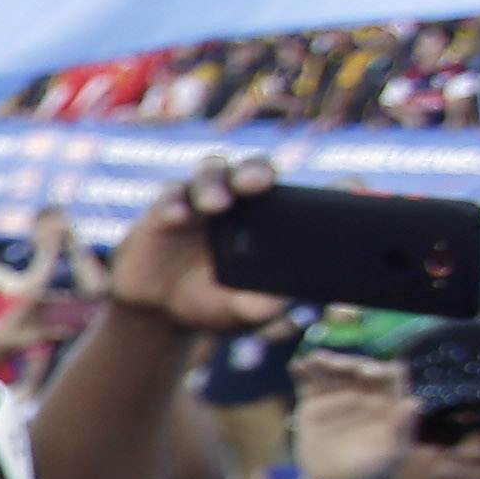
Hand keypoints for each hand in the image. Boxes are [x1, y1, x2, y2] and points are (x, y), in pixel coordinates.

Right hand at [109, 156, 294, 334]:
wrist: (160, 310)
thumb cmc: (212, 301)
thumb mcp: (237, 309)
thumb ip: (258, 304)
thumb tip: (279, 303)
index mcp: (266, 218)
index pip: (287, 189)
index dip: (299, 183)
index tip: (320, 187)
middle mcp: (236, 200)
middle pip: (249, 168)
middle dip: (254, 171)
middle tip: (257, 183)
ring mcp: (198, 200)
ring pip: (210, 172)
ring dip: (213, 183)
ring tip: (216, 204)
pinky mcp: (163, 209)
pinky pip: (169, 195)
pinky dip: (173, 202)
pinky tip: (177, 216)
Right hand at [289, 349, 408, 478]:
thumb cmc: (371, 472)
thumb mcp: (391, 454)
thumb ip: (402, 428)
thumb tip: (415, 402)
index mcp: (389, 401)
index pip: (389, 376)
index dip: (379, 369)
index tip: (365, 373)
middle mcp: (365, 393)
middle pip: (357, 369)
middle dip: (346, 363)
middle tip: (333, 364)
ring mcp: (339, 395)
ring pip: (333, 372)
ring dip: (324, 362)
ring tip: (314, 360)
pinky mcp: (315, 402)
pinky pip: (310, 383)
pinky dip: (303, 372)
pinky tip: (297, 366)